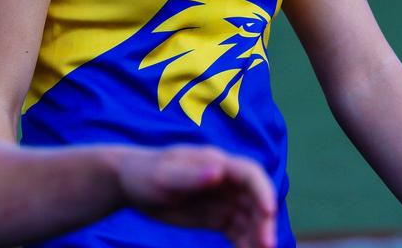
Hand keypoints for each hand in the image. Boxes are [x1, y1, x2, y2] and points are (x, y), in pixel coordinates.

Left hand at [115, 145, 276, 247]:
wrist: (132, 182)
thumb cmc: (145, 173)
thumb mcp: (164, 176)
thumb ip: (191, 176)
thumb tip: (219, 171)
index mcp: (217, 163)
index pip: (250, 174)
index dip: (264, 191)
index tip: (269, 212)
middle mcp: (226, 180)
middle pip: (255, 199)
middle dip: (264, 221)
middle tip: (266, 246)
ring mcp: (223, 199)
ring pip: (250, 218)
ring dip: (258, 235)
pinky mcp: (217, 217)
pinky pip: (238, 231)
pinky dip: (246, 243)